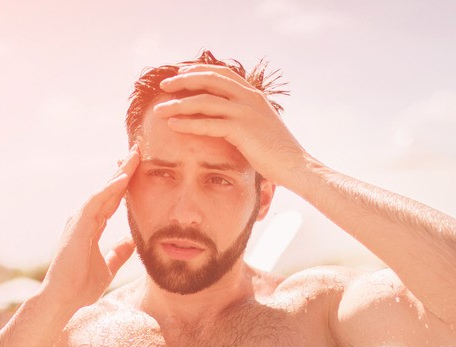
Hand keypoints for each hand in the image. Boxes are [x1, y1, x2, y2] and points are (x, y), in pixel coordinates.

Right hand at [41, 149, 138, 311]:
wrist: (64, 299)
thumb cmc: (81, 286)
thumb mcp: (107, 267)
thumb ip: (118, 253)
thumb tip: (131, 243)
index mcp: (92, 227)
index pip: (112, 200)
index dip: (126, 185)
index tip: (140, 170)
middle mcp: (84, 219)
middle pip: (108, 190)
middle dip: (124, 172)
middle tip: (139, 152)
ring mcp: (79, 220)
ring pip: (103, 191)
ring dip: (119, 174)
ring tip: (135, 157)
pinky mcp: (78, 225)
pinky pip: (96, 201)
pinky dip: (109, 189)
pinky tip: (123, 178)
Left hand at [153, 65, 308, 185]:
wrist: (295, 165)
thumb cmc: (277, 152)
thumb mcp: (260, 127)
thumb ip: (244, 117)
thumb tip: (225, 120)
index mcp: (254, 95)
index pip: (222, 73)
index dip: (199, 71)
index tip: (180, 74)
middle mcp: (249, 98)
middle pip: (209, 79)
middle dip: (183, 80)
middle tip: (163, 86)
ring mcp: (245, 112)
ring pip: (204, 101)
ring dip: (178, 104)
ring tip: (159, 110)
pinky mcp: (241, 129)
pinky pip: (207, 123)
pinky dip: (187, 123)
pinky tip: (173, 125)